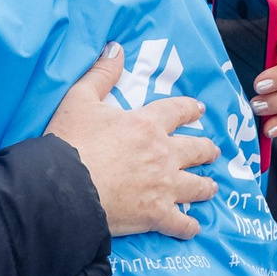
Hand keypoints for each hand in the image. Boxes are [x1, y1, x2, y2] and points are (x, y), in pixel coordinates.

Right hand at [46, 43, 220, 239]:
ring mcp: (163, 186)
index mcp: (146, 124)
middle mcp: (163, 154)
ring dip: (205, 186)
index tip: (199, 110)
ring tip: (211, 187)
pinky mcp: (156, 215)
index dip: (189, 109)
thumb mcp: (79, 99)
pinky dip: (189, 226)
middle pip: (195, 149)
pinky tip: (193, 227)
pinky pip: (181, 223)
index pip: (176, 111)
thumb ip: (100, 74)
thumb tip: (115, 49)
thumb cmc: (70, 143)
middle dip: (206, 149)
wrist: (64, 188)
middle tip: (212, 151)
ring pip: (196, 186)